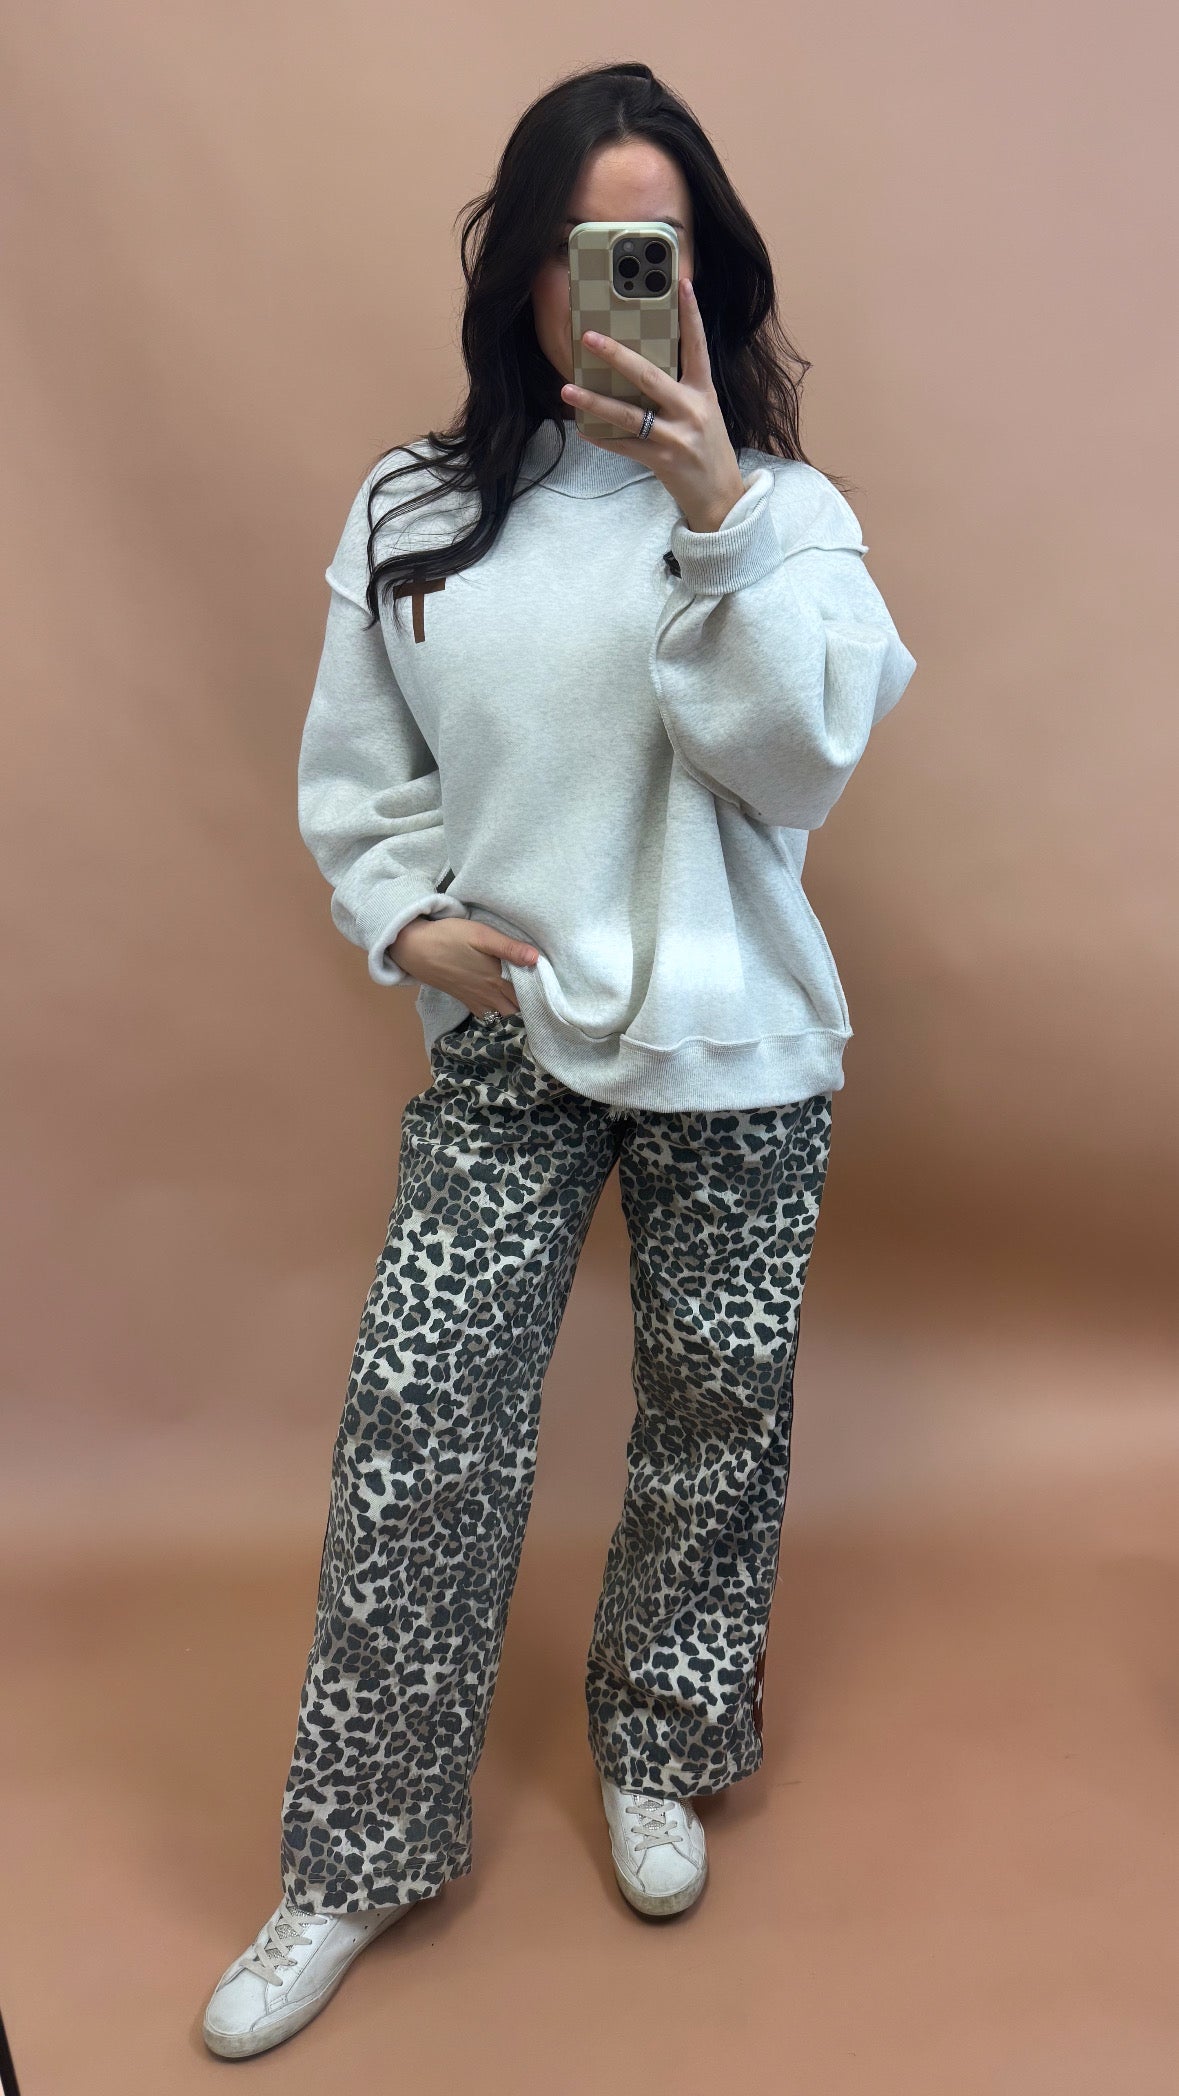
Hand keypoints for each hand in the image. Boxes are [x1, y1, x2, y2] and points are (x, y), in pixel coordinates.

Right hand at [388, 916, 539, 1014]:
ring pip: (503, 1016)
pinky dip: (499, 1015)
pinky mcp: (465, 999)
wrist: (414, 948)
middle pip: (517, 1010)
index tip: (555, 996)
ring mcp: (476, 999)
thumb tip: (536, 959)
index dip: (542, 999)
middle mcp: (489, 994)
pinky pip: (487, 1016)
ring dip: (517, 1013)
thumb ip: (509, 948)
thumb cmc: (449, 937)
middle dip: (532, 1009)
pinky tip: (504, 1006)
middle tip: (546, 1001)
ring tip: (529, 1004)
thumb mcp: (481, 935)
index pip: (527, 996)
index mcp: (497, 979)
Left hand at [560, 275, 748, 533]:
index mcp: (703, 392)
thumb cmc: (708, 451)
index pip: (697, 346)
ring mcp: (676, 437)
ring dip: (594, 402)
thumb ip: (680, 390)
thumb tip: (641, 369)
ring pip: (628, 414)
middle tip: (589, 337)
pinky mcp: (663, 461)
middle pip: (649, 376)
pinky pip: (625, 446)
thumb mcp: (703, 414)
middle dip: (617, 355)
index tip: (682, 283)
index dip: (690, 315)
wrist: (721, 499)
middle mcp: (691, 410)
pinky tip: (583, 430)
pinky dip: (602, 438)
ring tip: (567, 390)